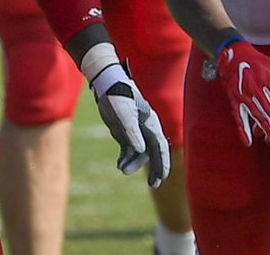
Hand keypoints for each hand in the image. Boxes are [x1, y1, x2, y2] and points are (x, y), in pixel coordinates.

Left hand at [90, 61, 170, 187]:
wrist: (106, 85)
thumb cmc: (117, 95)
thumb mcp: (124, 114)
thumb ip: (132, 132)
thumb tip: (141, 151)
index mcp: (150, 121)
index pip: (160, 144)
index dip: (162, 161)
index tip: (163, 176)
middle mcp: (145, 127)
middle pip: (153, 151)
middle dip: (155, 168)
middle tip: (154, 184)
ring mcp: (136, 130)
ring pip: (139, 152)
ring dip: (133, 163)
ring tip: (122, 170)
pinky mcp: (125, 132)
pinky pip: (128, 150)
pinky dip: (125, 158)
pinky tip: (120, 165)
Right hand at [215, 39, 269, 146]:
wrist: (234, 54)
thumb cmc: (257, 60)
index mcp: (267, 79)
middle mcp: (255, 88)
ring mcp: (243, 94)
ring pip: (257, 116)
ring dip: (266, 129)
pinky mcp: (233, 99)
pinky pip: (238, 117)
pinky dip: (242, 130)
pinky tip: (248, 142)